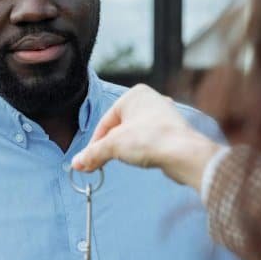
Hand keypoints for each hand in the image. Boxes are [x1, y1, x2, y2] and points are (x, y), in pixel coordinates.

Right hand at [71, 84, 221, 191]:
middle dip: (109, 147)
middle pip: (119, 127)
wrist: (184, 153)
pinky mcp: (172, 131)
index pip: (106, 121)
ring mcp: (163, 115)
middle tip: (100, 164)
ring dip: (125, 149)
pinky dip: (141, 150)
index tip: (88, 160)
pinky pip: (149, 140)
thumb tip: (76, 163)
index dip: (95, 143)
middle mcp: (150, 100)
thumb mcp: (113, 146)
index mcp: (134, 95)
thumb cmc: (150, 139)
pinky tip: (141, 159)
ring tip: (123, 161)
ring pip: (134, 134)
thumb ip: (93, 153)